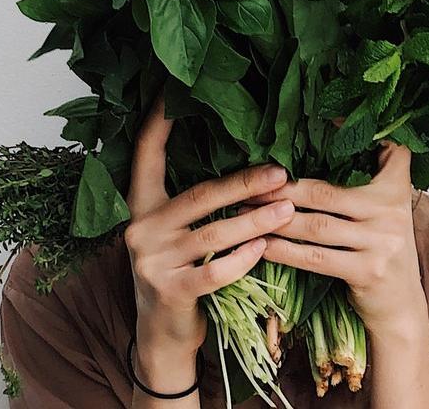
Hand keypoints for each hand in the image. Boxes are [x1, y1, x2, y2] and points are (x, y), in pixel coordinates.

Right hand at [123, 96, 294, 397]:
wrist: (162, 337)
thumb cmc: (181, 275)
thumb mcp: (177, 235)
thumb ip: (196, 205)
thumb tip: (249, 167)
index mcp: (141, 206)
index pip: (145, 154)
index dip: (158, 122)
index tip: (173, 91)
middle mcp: (140, 229)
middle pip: (199, 195)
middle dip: (244, 183)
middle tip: (282, 172)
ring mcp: (151, 261)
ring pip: (214, 233)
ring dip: (256, 221)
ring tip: (288, 209)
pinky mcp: (169, 291)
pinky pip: (215, 270)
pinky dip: (243, 259)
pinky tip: (266, 248)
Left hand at [252, 142, 428, 406]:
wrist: (401, 306)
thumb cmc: (381, 250)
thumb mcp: (386, 210)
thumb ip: (366, 180)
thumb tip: (323, 141)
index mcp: (396, 189)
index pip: (386, 151)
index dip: (351, 135)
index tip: (319, 120)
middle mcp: (392, 212)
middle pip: (326, 192)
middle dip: (283, 189)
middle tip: (251, 184)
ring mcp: (382, 243)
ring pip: (317, 226)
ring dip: (277, 219)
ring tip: (246, 212)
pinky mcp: (367, 271)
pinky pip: (316, 258)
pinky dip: (285, 251)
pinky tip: (263, 244)